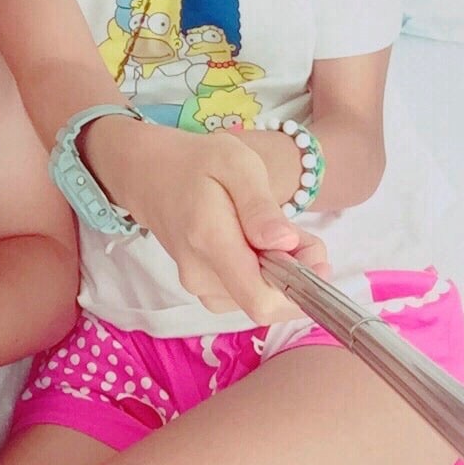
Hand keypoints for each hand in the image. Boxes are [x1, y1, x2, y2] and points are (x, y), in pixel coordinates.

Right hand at [85, 120, 329, 325]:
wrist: (148, 173)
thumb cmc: (196, 161)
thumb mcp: (236, 163)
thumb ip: (261, 206)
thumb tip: (284, 244)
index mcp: (211, 242)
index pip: (261, 301)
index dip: (299, 291)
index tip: (314, 256)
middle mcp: (201, 275)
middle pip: (265, 303)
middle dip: (295, 276)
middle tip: (299, 232)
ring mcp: (198, 286)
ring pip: (256, 300)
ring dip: (280, 275)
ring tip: (275, 231)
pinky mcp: (201, 287)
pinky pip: (243, 294)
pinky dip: (261, 275)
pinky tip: (259, 244)